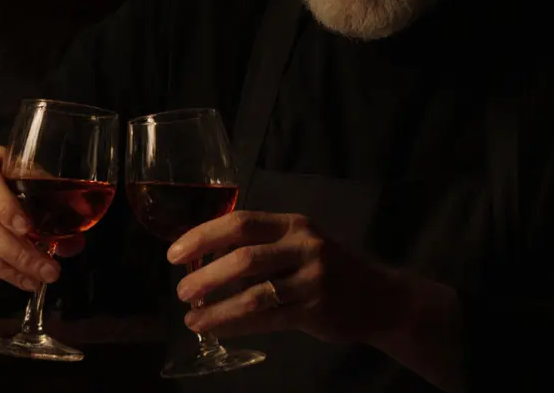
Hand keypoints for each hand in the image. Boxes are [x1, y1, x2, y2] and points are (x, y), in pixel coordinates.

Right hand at [0, 145, 84, 292]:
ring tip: (41, 278)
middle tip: (49, 268)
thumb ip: (54, 209)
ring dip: (15, 265)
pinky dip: (6, 272)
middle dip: (20, 249)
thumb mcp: (30, 190)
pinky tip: (26, 281)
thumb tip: (76, 240)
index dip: (6, 207)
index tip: (27, 228)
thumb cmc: (9, 191)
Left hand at [167, 211, 397, 343]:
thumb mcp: (299, 243)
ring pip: (254, 294)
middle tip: (181, 291)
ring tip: (192, 319)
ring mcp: (312, 279)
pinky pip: (267, 319)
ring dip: (218, 309)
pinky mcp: (315, 310)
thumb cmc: (328, 267)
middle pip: (244, 257)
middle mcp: (303, 246)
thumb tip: (204, 259)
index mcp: (293, 224)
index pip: (241, 223)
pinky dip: (237, 325)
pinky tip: (217, 330)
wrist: (378, 296)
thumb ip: (261, 246)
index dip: (204, 236)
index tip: (175, 253)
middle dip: (206, 275)